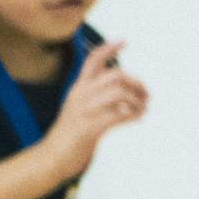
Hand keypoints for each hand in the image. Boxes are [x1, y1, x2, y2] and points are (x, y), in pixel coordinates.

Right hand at [48, 41, 148, 170]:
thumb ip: (95, 97)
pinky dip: (133, 115)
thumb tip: (123, 90)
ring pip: (118, 92)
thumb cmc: (70, 135)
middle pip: (114, 75)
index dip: (109, 48)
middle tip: (146, 95)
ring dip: (137, 100)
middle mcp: (80, 95)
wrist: (52, 157)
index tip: (124, 41)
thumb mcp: (79, 108)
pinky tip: (137, 117)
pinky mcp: (89, 127)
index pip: (93, 61)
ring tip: (143, 109)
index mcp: (77, 89)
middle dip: (136, 83)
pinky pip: (118, 114)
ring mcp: (84, 111)